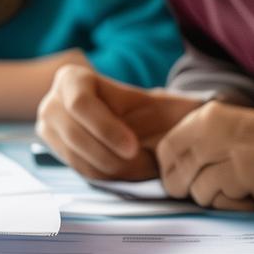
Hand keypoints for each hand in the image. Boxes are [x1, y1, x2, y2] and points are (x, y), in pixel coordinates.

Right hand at [36, 65, 200, 180]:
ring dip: (113, 168)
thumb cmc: (147, 111)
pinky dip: (105, 175)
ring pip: (76, 157)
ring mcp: (47, 127)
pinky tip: (127, 170)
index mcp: (71, 78)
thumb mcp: (159, 103)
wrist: (131, 124)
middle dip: (112, 156)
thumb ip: (178, 106)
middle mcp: (51, 101)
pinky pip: (78, 170)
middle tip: (145, 165)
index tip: (134, 146)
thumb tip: (206, 108)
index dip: (106, 128)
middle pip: (76, 136)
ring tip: (142, 167)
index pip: (80, 104)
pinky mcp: (53, 149)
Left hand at [157, 102, 253, 209]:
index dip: (168, 169)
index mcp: (205, 117)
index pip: (167, 148)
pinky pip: (219, 199)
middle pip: (177, 172)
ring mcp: (229, 153)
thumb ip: (191, 145)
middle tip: (203, 188)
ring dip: (211, 196)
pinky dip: (229, 202)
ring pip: (196, 190)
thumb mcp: (219, 131)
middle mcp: (213, 131)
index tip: (176, 177)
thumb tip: (165, 170)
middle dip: (184, 188)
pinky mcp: (243, 176)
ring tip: (230, 187)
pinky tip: (244, 194)